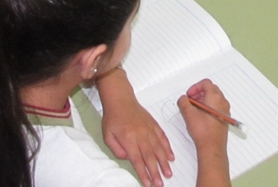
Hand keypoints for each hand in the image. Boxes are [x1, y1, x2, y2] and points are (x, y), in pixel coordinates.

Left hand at [98, 69, 173, 186]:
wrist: (121, 100)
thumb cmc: (113, 118)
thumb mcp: (107, 136)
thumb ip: (116, 150)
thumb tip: (127, 159)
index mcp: (128, 139)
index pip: (137, 160)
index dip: (144, 173)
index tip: (148, 183)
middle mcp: (141, 135)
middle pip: (150, 157)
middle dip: (156, 172)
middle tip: (160, 184)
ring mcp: (149, 130)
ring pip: (159, 149)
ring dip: (164, 163)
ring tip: (168, 173)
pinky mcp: (154, 125)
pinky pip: (163, 138)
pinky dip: (167, 148)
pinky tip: (170, 157)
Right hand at [177, 79, 230, 152]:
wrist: (212, 147)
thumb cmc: (204, 132)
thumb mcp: (188, 114)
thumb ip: (183, 102)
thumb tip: (183, 99)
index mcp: (215, 97)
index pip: (206, 83)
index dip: (195, 87)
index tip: (189, 95)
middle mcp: (222, 102)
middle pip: (211, 89)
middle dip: (198, 93)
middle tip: (190, 101)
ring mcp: (225, 110)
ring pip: (214, 98)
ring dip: (203, 100)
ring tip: (193, 109)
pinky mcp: (224, 118)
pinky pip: (216, 107)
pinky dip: (207, 107)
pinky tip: (199, 116)